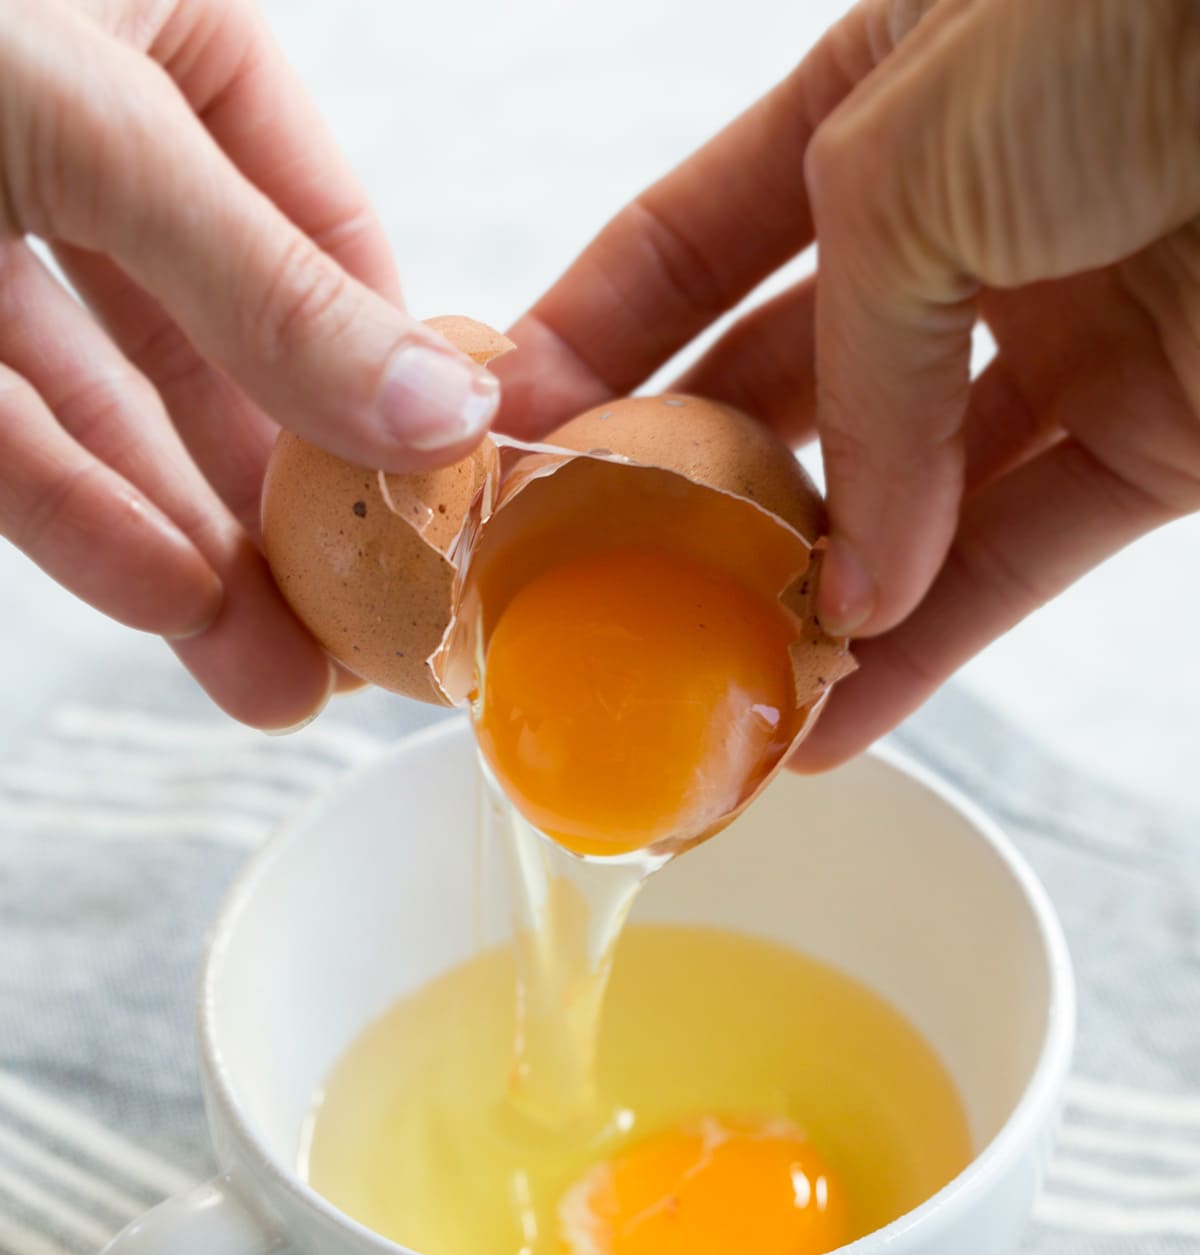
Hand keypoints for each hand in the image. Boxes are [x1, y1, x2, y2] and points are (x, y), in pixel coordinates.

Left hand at [0, 0, 498, 728]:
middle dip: (289, 500)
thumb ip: (266, 289)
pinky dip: (85, 521)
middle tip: (364, 631)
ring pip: (117, 410)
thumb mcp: (93, 126)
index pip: (322, 224)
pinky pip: (11, 436)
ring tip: (278, 676)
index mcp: (161, 27)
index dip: (385, 367)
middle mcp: (81, 130)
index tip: (441, 498)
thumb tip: (439, 412)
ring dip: (198, 548)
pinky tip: (170, 605)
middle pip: (224, 342)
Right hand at [500, 0, 1199, 766]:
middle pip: (791, 389)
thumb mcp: (905, 152)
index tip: (511, 439)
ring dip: (805, 599)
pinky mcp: (1165, 437)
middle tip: (595, 592)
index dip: (600, 336)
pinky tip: (831, 716)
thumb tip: (846, 557)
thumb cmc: (1130, 19)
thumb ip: (850, 361)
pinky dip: (928, 647)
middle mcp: (965, 224)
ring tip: (702, 691)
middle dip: (694, 491)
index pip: (700, 239)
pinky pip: (1020, 561)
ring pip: (906, 503)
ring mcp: (1066, 334)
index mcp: (876, 99)